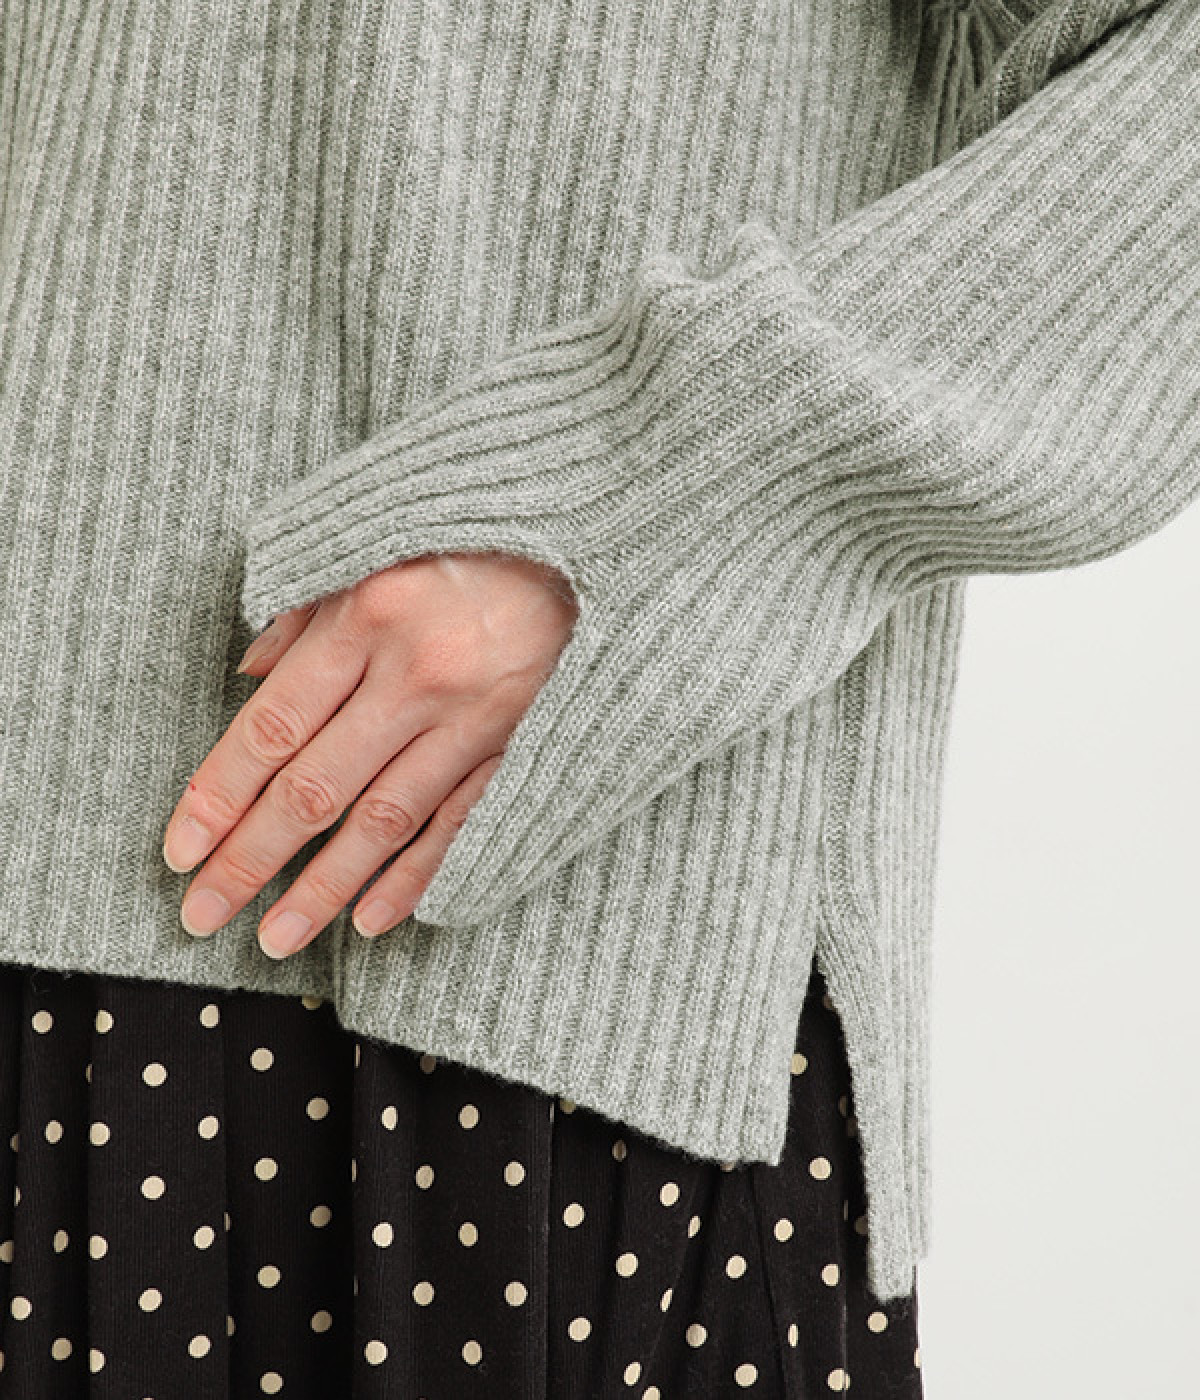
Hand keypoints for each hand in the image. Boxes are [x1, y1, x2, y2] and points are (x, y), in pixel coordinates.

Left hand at [161, 552, 579, 957]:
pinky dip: (415, 877)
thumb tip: (249, 680)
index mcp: (367, 619)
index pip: (272, 728)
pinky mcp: (522, 746)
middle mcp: (416, 677)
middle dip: (250, 861)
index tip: (180, 850)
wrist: (597, 542)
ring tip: (274, 939)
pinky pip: (461, 825)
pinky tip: (371, 920)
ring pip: (382, 822)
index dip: (218, 795)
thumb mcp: (375, 546)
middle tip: (202, 916)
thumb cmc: (474, 539)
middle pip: (315, 788)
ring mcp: (474, 720)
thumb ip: (306, 611)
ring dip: (322, 889)